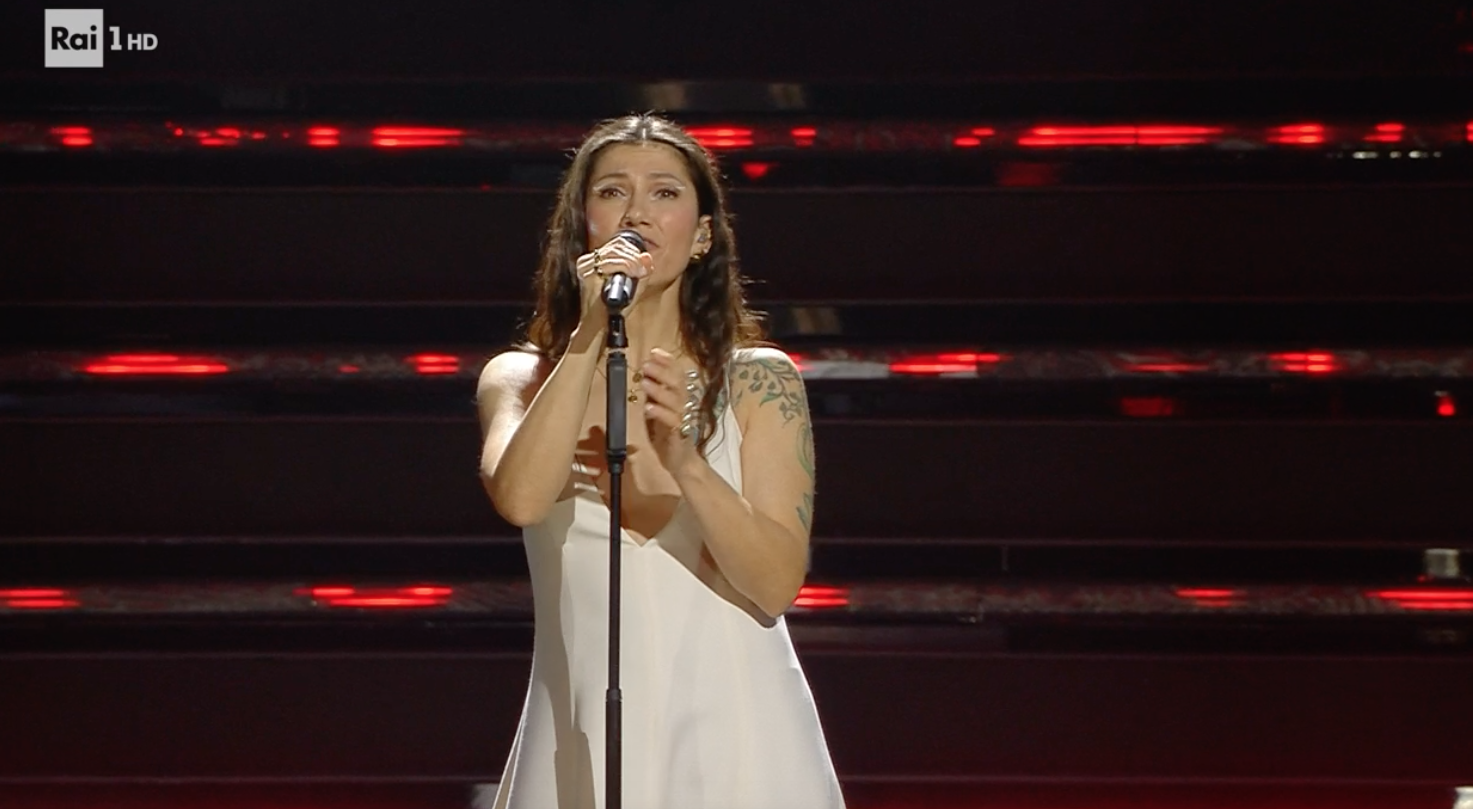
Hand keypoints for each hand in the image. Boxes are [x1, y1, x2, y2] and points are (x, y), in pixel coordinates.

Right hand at [572, 237, 654, 324]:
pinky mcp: (588, 275)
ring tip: (639, 271)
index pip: (616, 244)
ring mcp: (586, 268)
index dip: (632, 249)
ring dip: (631, 260)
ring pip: (614, 252)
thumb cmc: (612, 310)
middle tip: (643, 267)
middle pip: (616, 246)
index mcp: (594, 262)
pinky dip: (625, 266)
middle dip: (634, 255)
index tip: (642, 262)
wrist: (598, 328)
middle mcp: (586, 262)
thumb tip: (647, 256)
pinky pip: (610, 263)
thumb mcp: (631, 289)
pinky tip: (633, 272)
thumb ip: (640, 273)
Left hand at [639, 348, 705, 477]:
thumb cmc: (669, 437)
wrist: (682, 463)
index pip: (677, 375)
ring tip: (645, 382)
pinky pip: (672, 422)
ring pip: (675, 401)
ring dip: (659, 390)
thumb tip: (644, 380)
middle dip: (662, 372)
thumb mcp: (659, 413)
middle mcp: (685, 406)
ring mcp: (684, 420)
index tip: (655, 351)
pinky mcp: (680, 434)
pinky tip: (649, 408)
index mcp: (680, 398)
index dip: (668, 362)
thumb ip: (654, 398)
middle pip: (678, 384)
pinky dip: (660, 413)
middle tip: (646, 364)